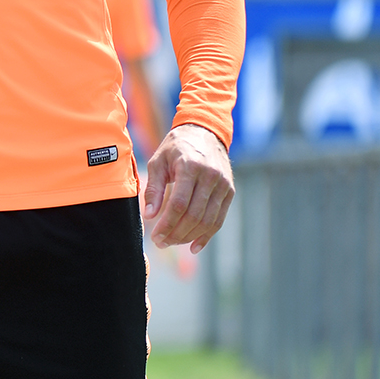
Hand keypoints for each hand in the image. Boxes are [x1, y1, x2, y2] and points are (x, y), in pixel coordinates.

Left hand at [143, 123, 234, 252]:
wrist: (204, 132)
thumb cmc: (175, 148)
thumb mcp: (158, 161)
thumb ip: (153, 188)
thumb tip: (149, 215)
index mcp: (190, 166)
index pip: (179, 203)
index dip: (167, 224)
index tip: (155, 236)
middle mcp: (210, 176)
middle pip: (194, 215)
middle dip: (176, 233)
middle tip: (162, 243)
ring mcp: (223, 185)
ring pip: (208, 220)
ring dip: (189, 236)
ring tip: (173, 242)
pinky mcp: (229, 191)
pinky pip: (219, 219)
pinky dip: (206, 235)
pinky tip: (193, 246)